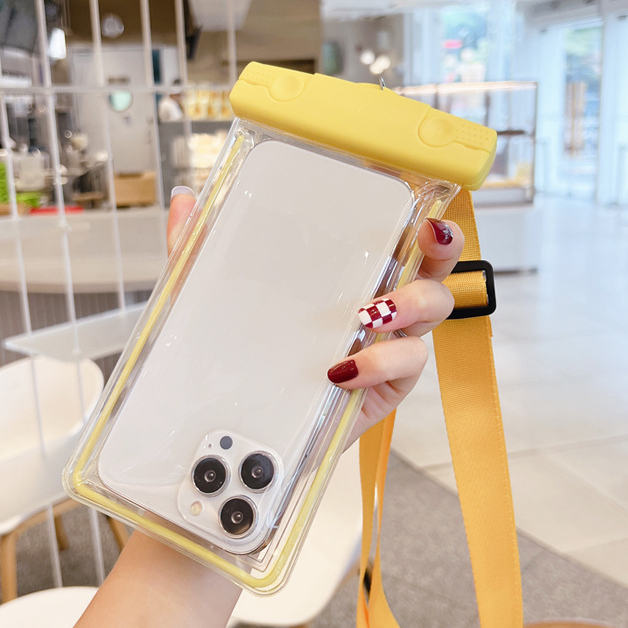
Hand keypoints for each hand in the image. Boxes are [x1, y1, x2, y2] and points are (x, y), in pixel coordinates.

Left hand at [166, 188, 463, 444]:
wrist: (246, 429)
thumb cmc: (243, 355)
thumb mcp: (215, 300)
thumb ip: (200, 250)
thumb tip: (184, 199)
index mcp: (349, 275)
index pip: (395, 234)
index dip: (415, 213)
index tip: (416, 200)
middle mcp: (378, 304)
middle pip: (433, 266)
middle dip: (442, 247)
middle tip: (426, 238)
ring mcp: (388, 344)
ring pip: (433, 312)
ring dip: (413, 303)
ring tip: (370, 314)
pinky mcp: (389, 386)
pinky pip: (410, 364)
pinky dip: (383, 361)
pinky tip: (345, 367)